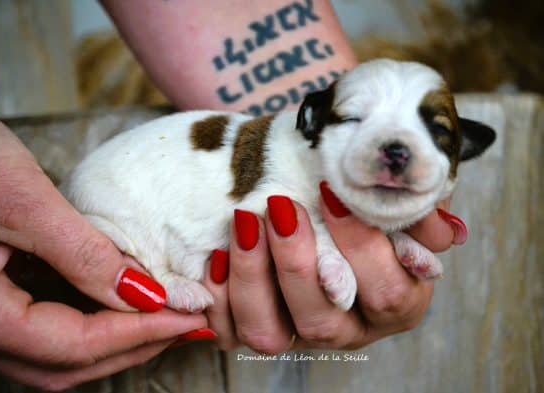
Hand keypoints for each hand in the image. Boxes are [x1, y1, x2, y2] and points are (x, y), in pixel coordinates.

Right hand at [0, 102, 208, 389]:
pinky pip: (48, 321)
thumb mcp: (19, 198)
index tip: (188, 315)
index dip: (138, 334)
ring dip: (116, 338)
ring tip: (166, 314)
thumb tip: (142, 294)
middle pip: (67, 362)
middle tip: (186, 323)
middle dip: (133, 346)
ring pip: (58, 350)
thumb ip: (81, 253)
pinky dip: (93, 315)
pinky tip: (124, 295)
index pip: (74, 345)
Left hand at [203, 183, 458, 351]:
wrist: (313, 194)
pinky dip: (219, 296)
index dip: (360, 246)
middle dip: (298, 264)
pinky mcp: (258, 327)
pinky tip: (218, 253)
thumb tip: (446, 231)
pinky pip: (229, 330)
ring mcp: (297, 332)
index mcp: (395, 301)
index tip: (331, 194)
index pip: (386, 293)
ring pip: (269, 334)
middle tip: (282, 206)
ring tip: (246, 220)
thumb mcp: (393, 198)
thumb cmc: (356, 195)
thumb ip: (416, 211)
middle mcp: (347, 326)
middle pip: (323, 321)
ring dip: (252, 276)